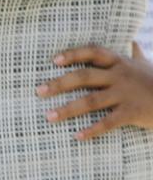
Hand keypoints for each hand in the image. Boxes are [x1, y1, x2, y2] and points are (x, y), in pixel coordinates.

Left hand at [35, 43, 152, 139]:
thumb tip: (133, 43)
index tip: (54, 60)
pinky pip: (108, 122)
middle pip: (84, 76)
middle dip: (59, 83)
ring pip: (90, 101)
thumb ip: (137, 55)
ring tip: (49, 117)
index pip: (92, 52)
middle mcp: (120, 76)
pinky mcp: (133, 113)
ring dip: (67, 109)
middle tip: (38, 91)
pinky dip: (92, 130)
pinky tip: (77, 136)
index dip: (72, 54)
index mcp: (120, 62)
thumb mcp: (148, 66)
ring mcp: (125, 94)